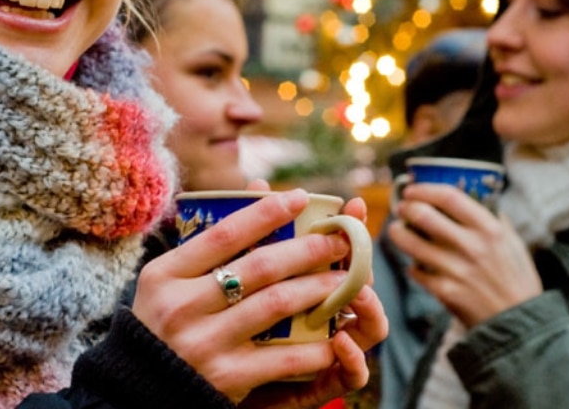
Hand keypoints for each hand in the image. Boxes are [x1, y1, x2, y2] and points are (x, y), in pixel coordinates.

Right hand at [133, 189, 385, 405]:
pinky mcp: (226, 378)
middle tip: (338, 239)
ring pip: (276, 305)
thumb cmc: (162, 324)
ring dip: (318, 288)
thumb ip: (208, 243)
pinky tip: (335, 334)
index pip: (223, 234)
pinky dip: (314, 345)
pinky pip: (282, 357)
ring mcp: (205, 344)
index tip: (300, 197)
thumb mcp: (167, 280)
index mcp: (165, 275)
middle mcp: (182, 307)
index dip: (265, 213)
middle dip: (307, 249)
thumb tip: (258, 189)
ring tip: (344, 279)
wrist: (140, 391)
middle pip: (259, 267)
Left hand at [240, 194, 387, 408]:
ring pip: (369, 327)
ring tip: (360, 292)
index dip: (352, 229)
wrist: (199, 385)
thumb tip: (256, 183)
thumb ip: (249, 238)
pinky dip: (352, 358)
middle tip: (358, 245)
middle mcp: (327, 316)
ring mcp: (330, 351)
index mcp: (312, 286)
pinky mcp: (322, 386)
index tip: (355, 205)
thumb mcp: (234, 283)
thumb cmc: (223, 330)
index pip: (341, 254)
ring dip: (369, 307)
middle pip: (361, 285)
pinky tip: (341, 342)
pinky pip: (350, 374)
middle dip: (363, 263)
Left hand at [386, 182, 540, 326]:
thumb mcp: (514, 245)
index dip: (425, 189)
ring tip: (397, 231)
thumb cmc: (517, 281)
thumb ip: (496, 221)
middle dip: (406, 208)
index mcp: (490, 229)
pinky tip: (415, 265)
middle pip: (424, 215)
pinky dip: (412, 266)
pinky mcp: (445, 292)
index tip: (412, 189)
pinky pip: (416, 271)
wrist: (520, 324)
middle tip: (401, 208)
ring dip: (398, 234)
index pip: (449, 197)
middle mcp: (472, 246)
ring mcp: (457, 269)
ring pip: (411, 243)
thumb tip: (479, 199)